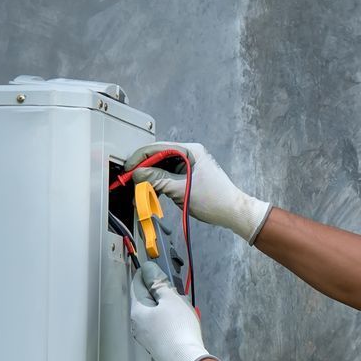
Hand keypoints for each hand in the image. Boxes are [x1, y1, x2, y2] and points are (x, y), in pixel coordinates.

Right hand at [123, 141, 270, 243]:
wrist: (232, 212)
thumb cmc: (216, 199)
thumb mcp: (181, 189)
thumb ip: (158, 180)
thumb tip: (138, 174)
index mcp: (190, 150)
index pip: (158, 148)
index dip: (140, 158)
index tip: (128, 170)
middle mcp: (188, 154)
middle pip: (157, 157)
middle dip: (143, 170)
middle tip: (131, 182)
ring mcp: (187, 165)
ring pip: (160, 168)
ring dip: (149, 179)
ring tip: (140, 190)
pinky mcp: (186, 176)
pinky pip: (166, 176)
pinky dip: (157, 184)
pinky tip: (150, 192)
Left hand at [129, 263, 214, 360]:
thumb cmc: (178, 328)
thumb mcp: (170, 299)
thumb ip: (159, 283)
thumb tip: (148, 270)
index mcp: (137, 310)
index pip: (136, 284)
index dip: (146, 274)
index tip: (157, 269)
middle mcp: (136, 324)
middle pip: (145, 299)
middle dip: (159, 291)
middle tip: (174, 290)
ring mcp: (146, 336)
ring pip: (154, 313)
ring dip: (166, 306)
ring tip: (181, 306)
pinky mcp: (156, 345)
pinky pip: (159, 325)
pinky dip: (168, 318)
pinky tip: (181, 321)